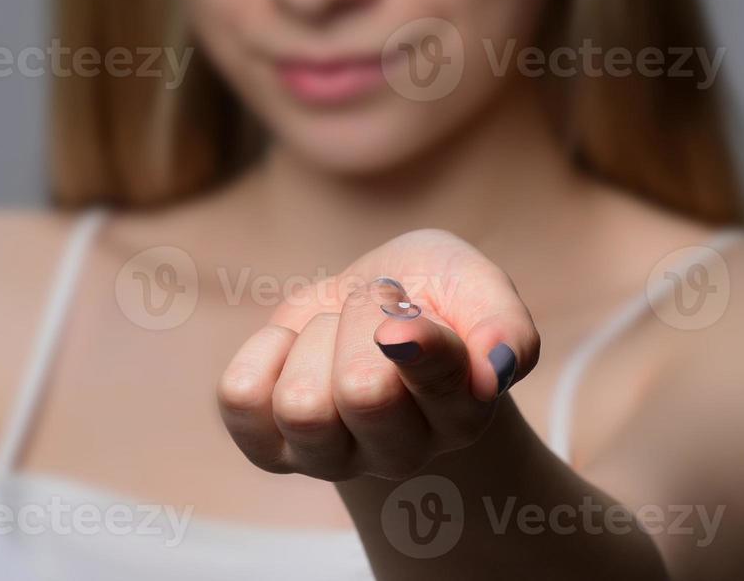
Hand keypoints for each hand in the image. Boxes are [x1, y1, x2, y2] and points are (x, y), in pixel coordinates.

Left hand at [217, 229, 540, 481]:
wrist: (376, 306)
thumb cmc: (432, 295)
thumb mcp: (475, 283)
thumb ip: (503, 323)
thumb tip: (497, 369)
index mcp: (461, 413)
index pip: (437, 387)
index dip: (416, 344)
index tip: (404, 315)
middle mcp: (401, 452)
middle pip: (361, 392)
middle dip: (362, 319)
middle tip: (380, 306)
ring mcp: (332, 458)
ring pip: (301, 404)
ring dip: (313, 340)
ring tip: (336, 329)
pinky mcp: (274, 448)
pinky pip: (240, 402)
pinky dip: (259, 355)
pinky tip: (290, 346)